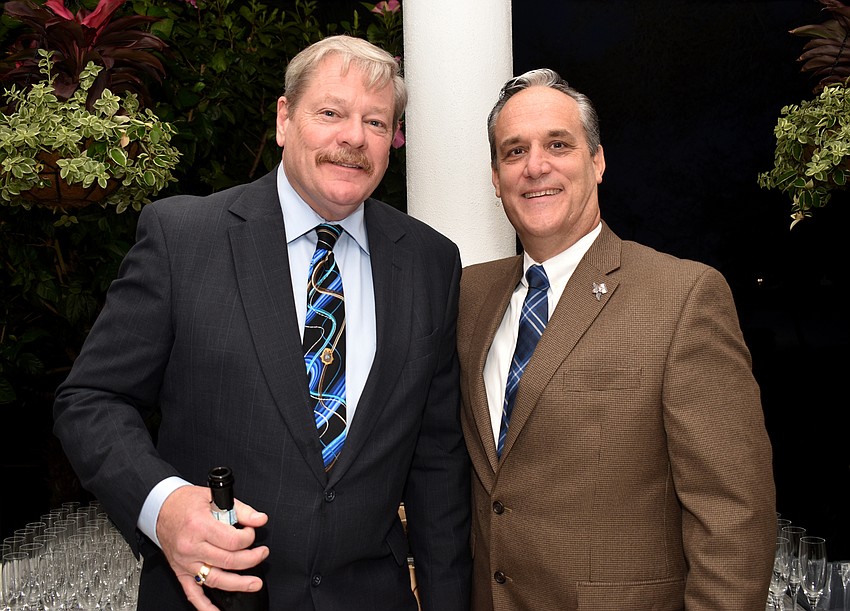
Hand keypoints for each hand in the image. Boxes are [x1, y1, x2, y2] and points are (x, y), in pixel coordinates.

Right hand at [156, 485, 268, 610]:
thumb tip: (260, 519)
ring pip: (215, 579)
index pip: (232, 541)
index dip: (249, 537)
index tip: (253, 532)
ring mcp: (186, 562)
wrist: (160, 508)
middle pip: (228, 561)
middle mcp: (191, 547)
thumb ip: (241, 509)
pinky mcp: (181, 572)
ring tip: (254, 583)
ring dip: (238, 584)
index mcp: (200, 526)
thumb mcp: (214, 497)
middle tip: (262, 554)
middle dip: (251, 559)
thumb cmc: (186, 502)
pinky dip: (205, 606)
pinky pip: (192, 593)